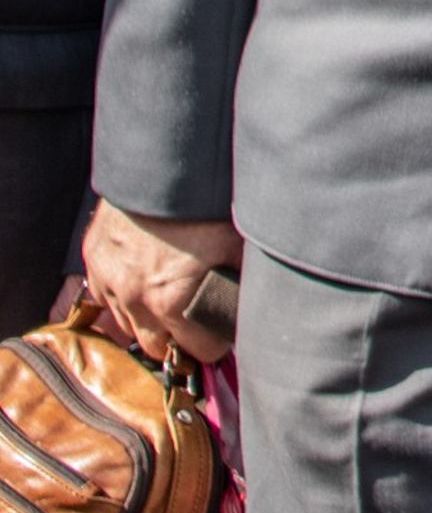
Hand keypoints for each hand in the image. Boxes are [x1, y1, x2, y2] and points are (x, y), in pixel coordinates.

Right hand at [80, 200, 241, 362]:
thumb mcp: (236, 240)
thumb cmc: (204, 199)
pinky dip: (121, 299)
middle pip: (155, 347)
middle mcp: (135, 298)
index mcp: (174, 299)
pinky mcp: (94, 260)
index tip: (222, 334)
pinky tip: (141, 284)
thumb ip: (241, 277)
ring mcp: (109, 280)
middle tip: (195, 325)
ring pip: (126, 326)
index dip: (215, 343)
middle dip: (178, 341)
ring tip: (170, 304)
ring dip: (147, 322)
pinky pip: (103, 298)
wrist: (164, 162)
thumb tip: (257, 297)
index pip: (198, 350)